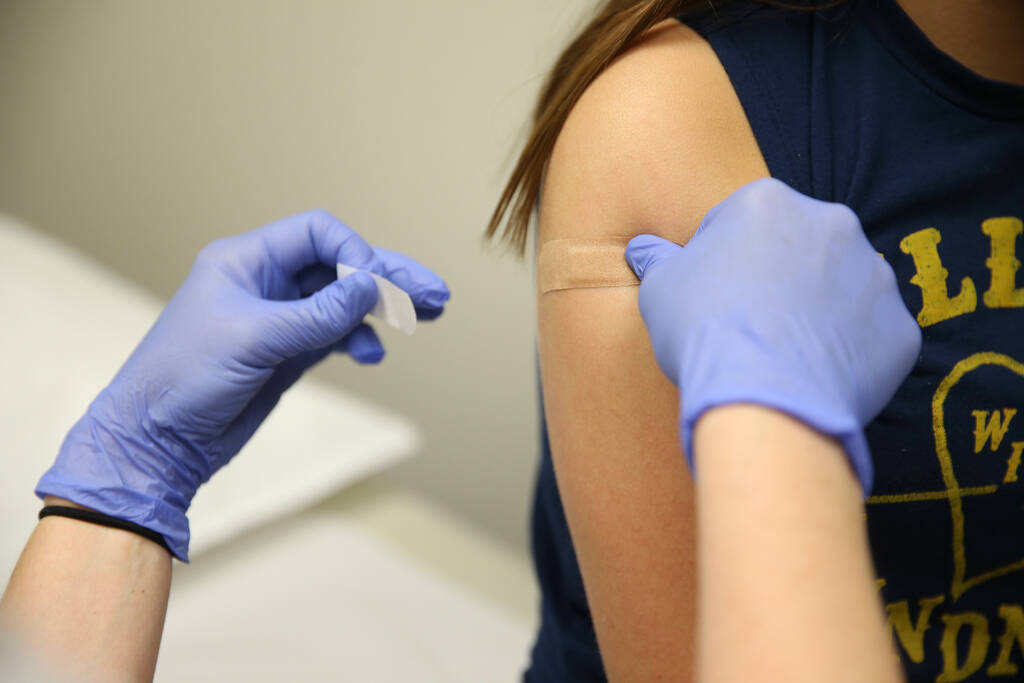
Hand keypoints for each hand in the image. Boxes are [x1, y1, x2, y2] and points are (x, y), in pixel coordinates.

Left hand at [36, 210, 449, 559]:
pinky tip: (373, 354)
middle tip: (437, 292)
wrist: (158, 440)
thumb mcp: (254, 339)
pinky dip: (358, 338)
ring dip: (384, 307)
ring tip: (431, 314)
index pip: (319, 233)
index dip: (355, 253)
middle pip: (341, 265)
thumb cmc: (185, 378)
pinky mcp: (287, 352)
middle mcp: (266, 281)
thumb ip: (318, 313)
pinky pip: (335, 333)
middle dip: (390, 276)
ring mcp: (279, 317)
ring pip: (344, 300)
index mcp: (247, 260)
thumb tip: (374, 285)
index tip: (374, 287)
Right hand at [625, 178, 919, 491]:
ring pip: (841, 287)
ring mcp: (874, 274)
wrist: (764, 400)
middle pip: (799, 246)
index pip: (740, 222)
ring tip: (783, 354)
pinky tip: (814, 375)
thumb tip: (641, 249)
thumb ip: (657, 260)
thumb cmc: (703, 334)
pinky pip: (871, 335)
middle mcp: (831, 223)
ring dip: (817, 311)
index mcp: (768, 202)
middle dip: (778, 277)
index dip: (721, 261)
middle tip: (749, 324)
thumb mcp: (660, 291)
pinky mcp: (900, 326)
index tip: (711, 297)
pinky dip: (849, 352)